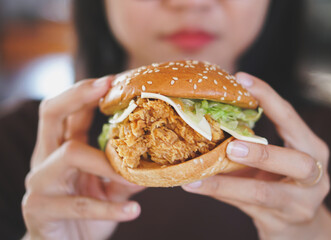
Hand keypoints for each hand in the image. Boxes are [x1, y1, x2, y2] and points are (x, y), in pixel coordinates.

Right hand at [22, 76, 144, 239]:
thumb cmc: (85, 213)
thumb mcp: (109, 188)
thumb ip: (126, 172)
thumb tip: (157, 161)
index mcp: (60, 148)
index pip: (67, 110)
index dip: (86, 91)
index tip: (112, 80)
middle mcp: (45, 159)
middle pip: (51, 113)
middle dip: (78, 95)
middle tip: (106, 87)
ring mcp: (39, 183)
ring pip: (70, 154)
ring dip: (107, 163)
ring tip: (134, 175)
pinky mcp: (40, 209)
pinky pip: (78, 203)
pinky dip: (110, 207)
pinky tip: (133, 211)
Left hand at [183, 73, 330, 238]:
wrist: (300, 228)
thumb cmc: (282, 183)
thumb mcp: (276, 162)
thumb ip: (252, 143)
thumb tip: (208, 119)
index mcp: (312, 149)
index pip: (291, 118)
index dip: (269, 97)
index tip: (242, 79)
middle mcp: (314, 176)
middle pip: (296, 162)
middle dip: (263, 153)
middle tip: (232, 146)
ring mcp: (299, 204)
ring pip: (264, 194)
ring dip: (229, 184)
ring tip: (198, 176)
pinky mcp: (280, 223)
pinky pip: (245, 207)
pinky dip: (219, 195)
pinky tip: (195, 186)